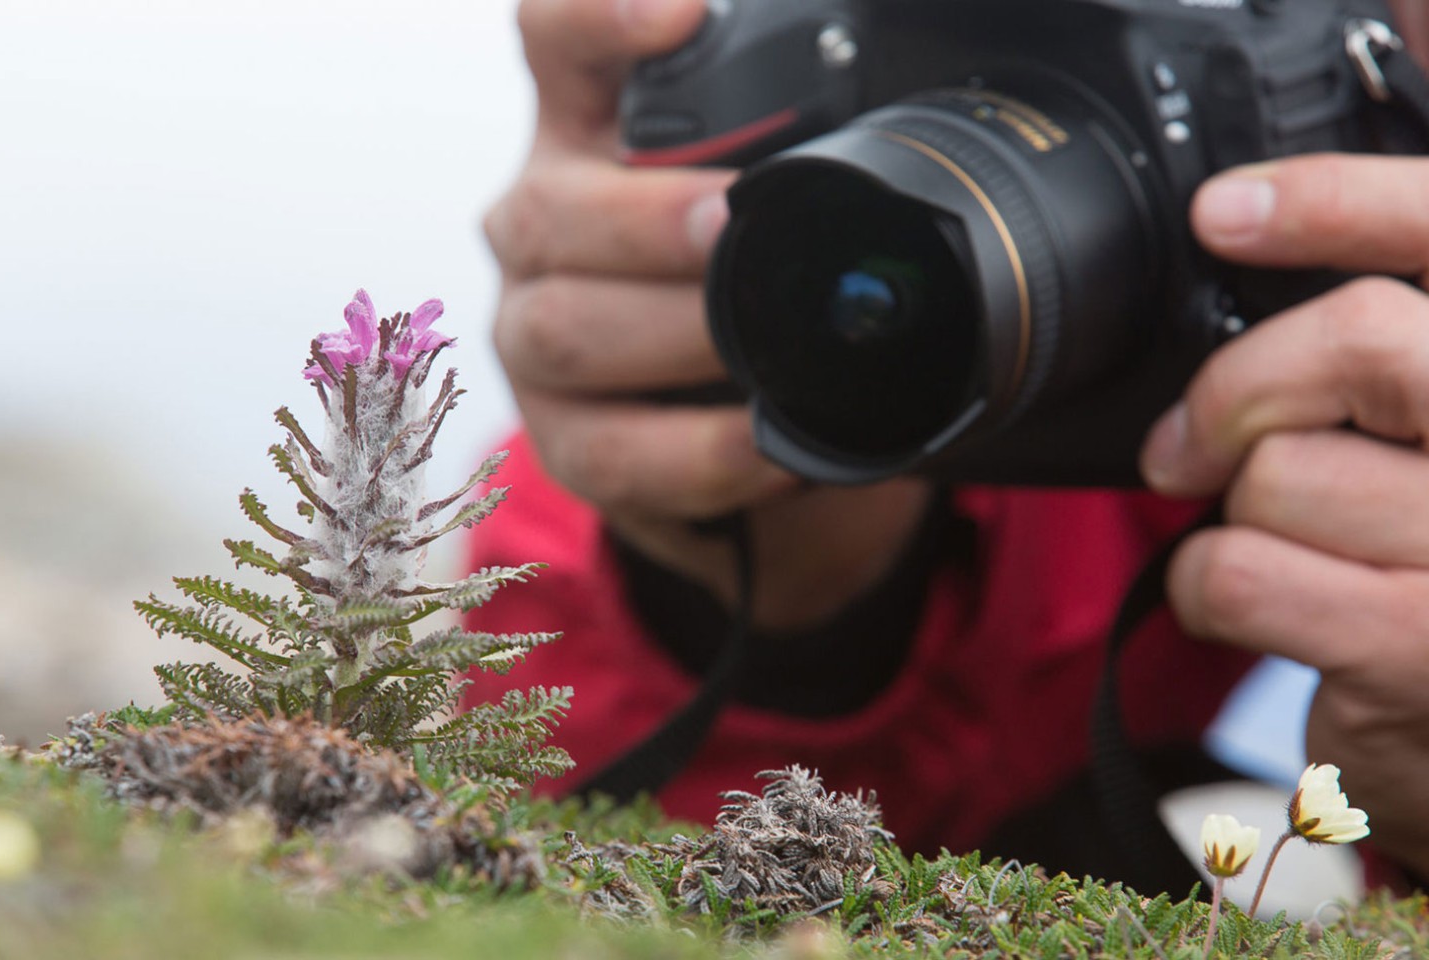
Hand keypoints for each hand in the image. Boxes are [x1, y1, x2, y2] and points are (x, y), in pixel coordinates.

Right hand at [484, 0, 929, 626]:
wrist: (729, 428)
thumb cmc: (749, 285)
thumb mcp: (771, 204)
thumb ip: (799, 154)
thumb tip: (907, 125)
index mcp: (592, 135)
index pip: (560, 43)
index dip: (601, 17)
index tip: (680, 13)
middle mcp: (541, 227)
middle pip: (551, 211)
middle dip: (647, 222)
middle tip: (730, 225)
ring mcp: (534, 334)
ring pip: (564, 333)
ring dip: (672, 340)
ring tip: (757, 354)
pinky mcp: (559, 439)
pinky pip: (608, 452)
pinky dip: (698, 455)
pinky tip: (766, 447)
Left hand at [1142, 153, 1428, 875]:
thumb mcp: (1422, 448)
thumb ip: (1379, 358)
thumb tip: (1245, 236)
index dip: (1337, 201)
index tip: (1222, 212)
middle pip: (1365, 340)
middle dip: (1241, 385)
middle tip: (1192, 443)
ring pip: (1282, 470)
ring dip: (1237, 514)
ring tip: (1284, 552)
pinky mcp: (1421, 650)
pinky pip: (1238, 569)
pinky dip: (1206, 588)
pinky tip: (1251, 607)